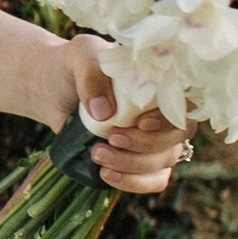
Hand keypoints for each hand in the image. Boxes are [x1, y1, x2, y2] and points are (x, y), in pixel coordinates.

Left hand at [60, 35, 189, 193]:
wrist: (52, 88)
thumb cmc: (73, 64)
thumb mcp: (79, 56)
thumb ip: (92, 76)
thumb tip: (104, 112)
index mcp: (161, 83)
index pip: (185, 104)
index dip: (169, 119)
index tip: (140, 122)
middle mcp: (164, 112)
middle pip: (177, 138)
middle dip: (145, 145)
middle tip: (110, 138)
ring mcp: (154, 138)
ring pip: (165, 162)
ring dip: (133, 165)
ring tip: (96, 155)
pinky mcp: (138, 160)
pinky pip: (153, 180)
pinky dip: (134, 183)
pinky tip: (106, 174)